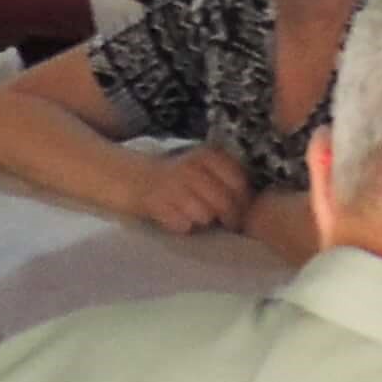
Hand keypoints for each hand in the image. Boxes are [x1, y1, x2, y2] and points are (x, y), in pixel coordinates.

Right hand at [127, 144, 256, 234]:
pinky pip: (182, 225)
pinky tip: (176, 218)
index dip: (245, 200)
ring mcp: (172, 184)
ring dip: (202, 220)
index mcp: (205, 155)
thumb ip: (224, 177)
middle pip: (224, 202)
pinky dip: (181, 226)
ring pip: (204, 216)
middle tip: (228, 224)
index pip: (238, 181)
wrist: (129, 176)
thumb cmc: (173, 176)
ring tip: (194, 215)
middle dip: (229, 217)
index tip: (245, 212)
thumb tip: (251, 202)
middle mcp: (190, 167)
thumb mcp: (200, 165)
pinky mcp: (155, 202)